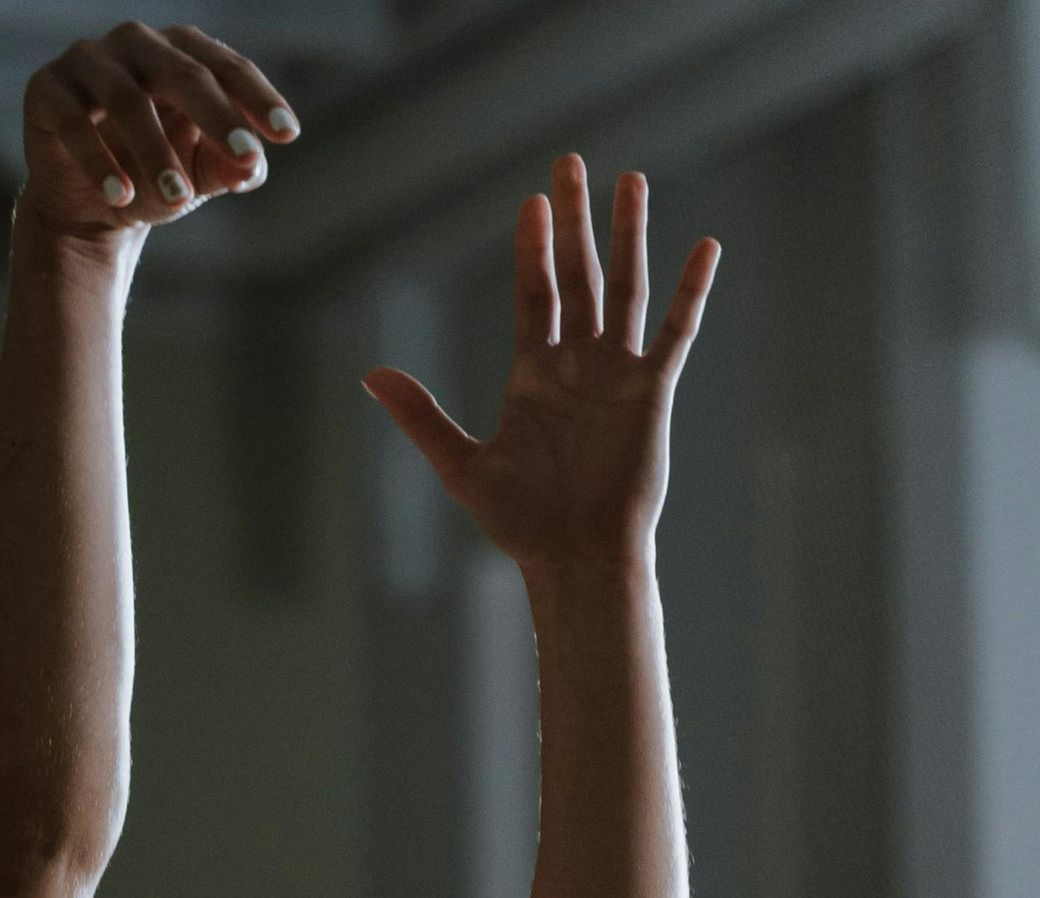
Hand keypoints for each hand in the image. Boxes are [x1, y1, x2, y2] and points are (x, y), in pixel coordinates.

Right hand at [17, 22, 299, 244]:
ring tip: (177, 202)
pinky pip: (74, 124)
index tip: (286, 135)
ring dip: (155, 153)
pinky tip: (122, 199)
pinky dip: (100, 163)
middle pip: (181, 73)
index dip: (257, 99)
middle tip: (244, 157)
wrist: (89, 205)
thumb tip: (253, 167)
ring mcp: (87, 61)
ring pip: (127, 100)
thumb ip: (232, 165)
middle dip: (217, 117)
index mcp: (180, 51)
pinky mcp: (46, 89)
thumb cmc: (153, 177)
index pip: (225, 67)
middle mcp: (135, 44)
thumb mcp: (201, 175)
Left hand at [362, 155, 720, 575]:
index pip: (532, 296)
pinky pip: (675, 332)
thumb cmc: (521, 522)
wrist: (575, 556)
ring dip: (627, 237)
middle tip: (570, 163)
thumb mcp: (461, 465)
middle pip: (577, 276)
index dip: (532, 249)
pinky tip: (703, 246)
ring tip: (630, 181)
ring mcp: (616, 374)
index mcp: (532, 377)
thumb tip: (371, 375)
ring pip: (625, 288)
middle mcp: (576, 365)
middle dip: (574, 222)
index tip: (530, 203)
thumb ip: (422, 415)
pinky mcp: (651, 392)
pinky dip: (690, 291)